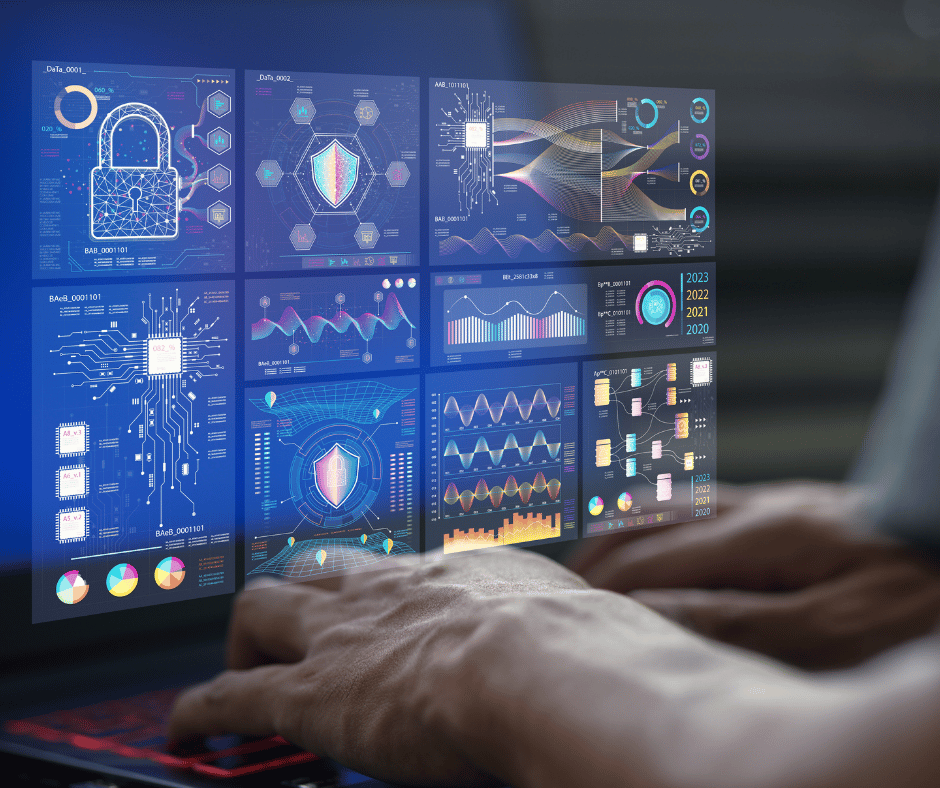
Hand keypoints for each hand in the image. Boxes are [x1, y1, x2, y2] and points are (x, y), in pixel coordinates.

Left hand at [168, 549, 587, 786]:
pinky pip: (232, 697)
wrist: (543, 667)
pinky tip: (187, 730)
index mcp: (448, 574)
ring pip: (262, 610)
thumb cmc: (578, 647)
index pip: (392, 572)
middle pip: (316, 570)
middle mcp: (386, 590)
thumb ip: (563, 622)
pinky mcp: (310, 694)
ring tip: (240, 669)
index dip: (376, 594)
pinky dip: (201, 712)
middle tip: (293, 631)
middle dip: (299, 597)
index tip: (375, 612)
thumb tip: (601, 637)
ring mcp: (343, 637)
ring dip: (246, 639)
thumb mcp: (572, 618)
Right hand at [568, 482, 939, 668]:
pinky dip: (661, 521)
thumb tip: (642, 612)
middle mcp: (763, 506)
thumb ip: (733, 619)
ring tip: (590, 564)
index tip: (566, 617)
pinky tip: (658, 541)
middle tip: (559, 590)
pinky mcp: (799, 511)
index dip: (599, 592)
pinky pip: (706, 503)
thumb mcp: (832, 633)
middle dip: (594, 555)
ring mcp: (781, 504)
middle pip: (647, 517)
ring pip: (673, 501)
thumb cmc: (922, 610)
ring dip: (621, 530)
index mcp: (764, 532)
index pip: (648, 561)